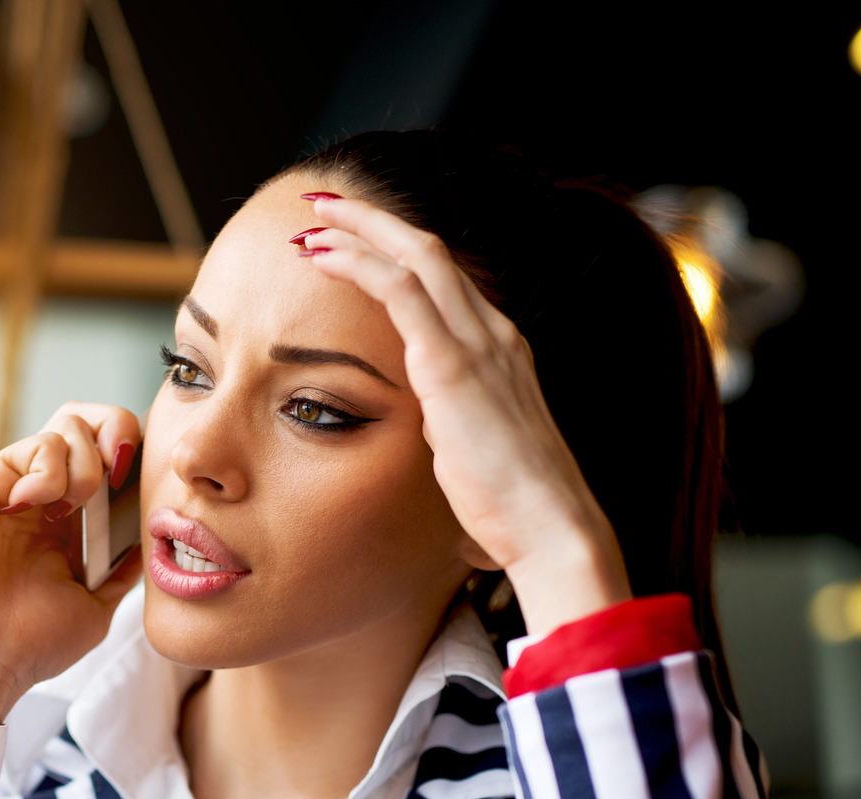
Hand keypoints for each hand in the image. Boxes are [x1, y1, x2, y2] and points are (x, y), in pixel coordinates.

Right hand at [0, 403, 143, 723]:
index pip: (109, 458)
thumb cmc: (29, 644)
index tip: (147, 478)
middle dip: (118, 428)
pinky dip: (50, 470)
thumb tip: (152, 540)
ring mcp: (15, 487)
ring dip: (87, 461)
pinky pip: (34, 446)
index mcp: (70, 522)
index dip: (134, 452)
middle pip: (87, 421)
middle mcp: (44, 497)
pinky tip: (38, 505)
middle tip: (122, 465)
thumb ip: (122, 571)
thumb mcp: (95, 606)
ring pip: (67, 423)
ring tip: (75, 506)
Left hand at [302, 195, 631, 632]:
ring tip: (311, 220)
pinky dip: (359, 263)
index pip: (446, 282)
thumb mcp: (475, 456)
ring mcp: (479, 343)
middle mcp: (494, 334)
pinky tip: (322, 256)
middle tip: (322, 207)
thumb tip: (437, 442)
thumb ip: (453, 432)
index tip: (350, 246)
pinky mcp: (452, 365)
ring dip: (359, 230)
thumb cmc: (513, 509)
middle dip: (373, 222)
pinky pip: (400, 290)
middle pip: (430, 251)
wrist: (549, 527)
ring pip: (415, 256)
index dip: (397, 255)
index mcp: (500, 352)